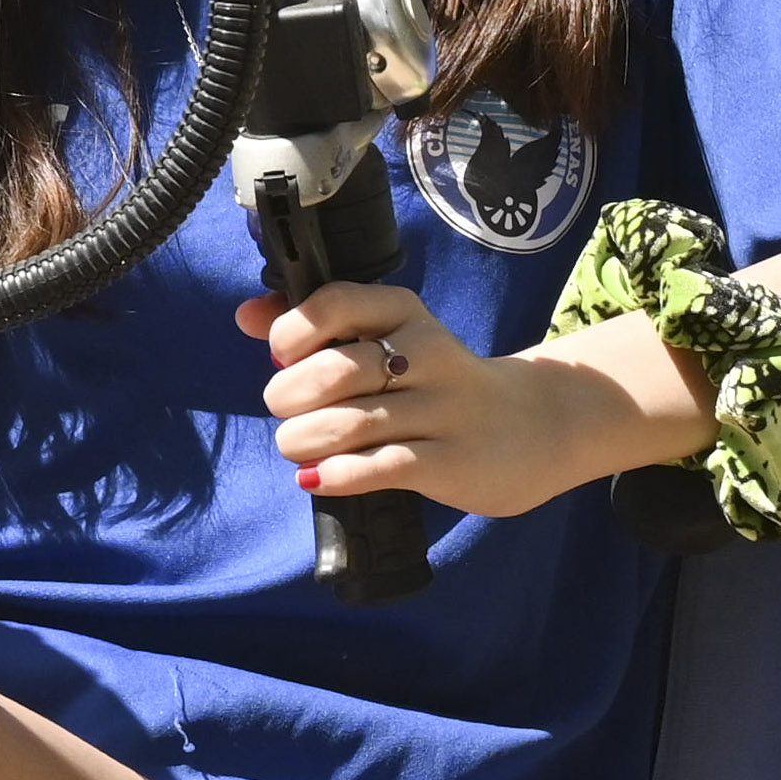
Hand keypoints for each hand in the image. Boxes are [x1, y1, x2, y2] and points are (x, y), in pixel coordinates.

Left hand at [247, 281, 628, 521]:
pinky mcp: (451, 461)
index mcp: (405, 312)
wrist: (534, 425)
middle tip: (287, 413)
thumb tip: (246, 317)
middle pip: (335, 370)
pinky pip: (380, 467)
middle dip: (289, 397)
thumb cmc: (438, 382)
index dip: (292, 333)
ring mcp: (442, 409)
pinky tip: (319, 477)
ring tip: (297, 447)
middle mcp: (426, 353)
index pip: (336, 302)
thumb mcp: (391, 339)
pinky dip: (336, 474)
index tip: (282, 357)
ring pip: (351, 423)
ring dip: (303, 440)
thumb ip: (319, 326)